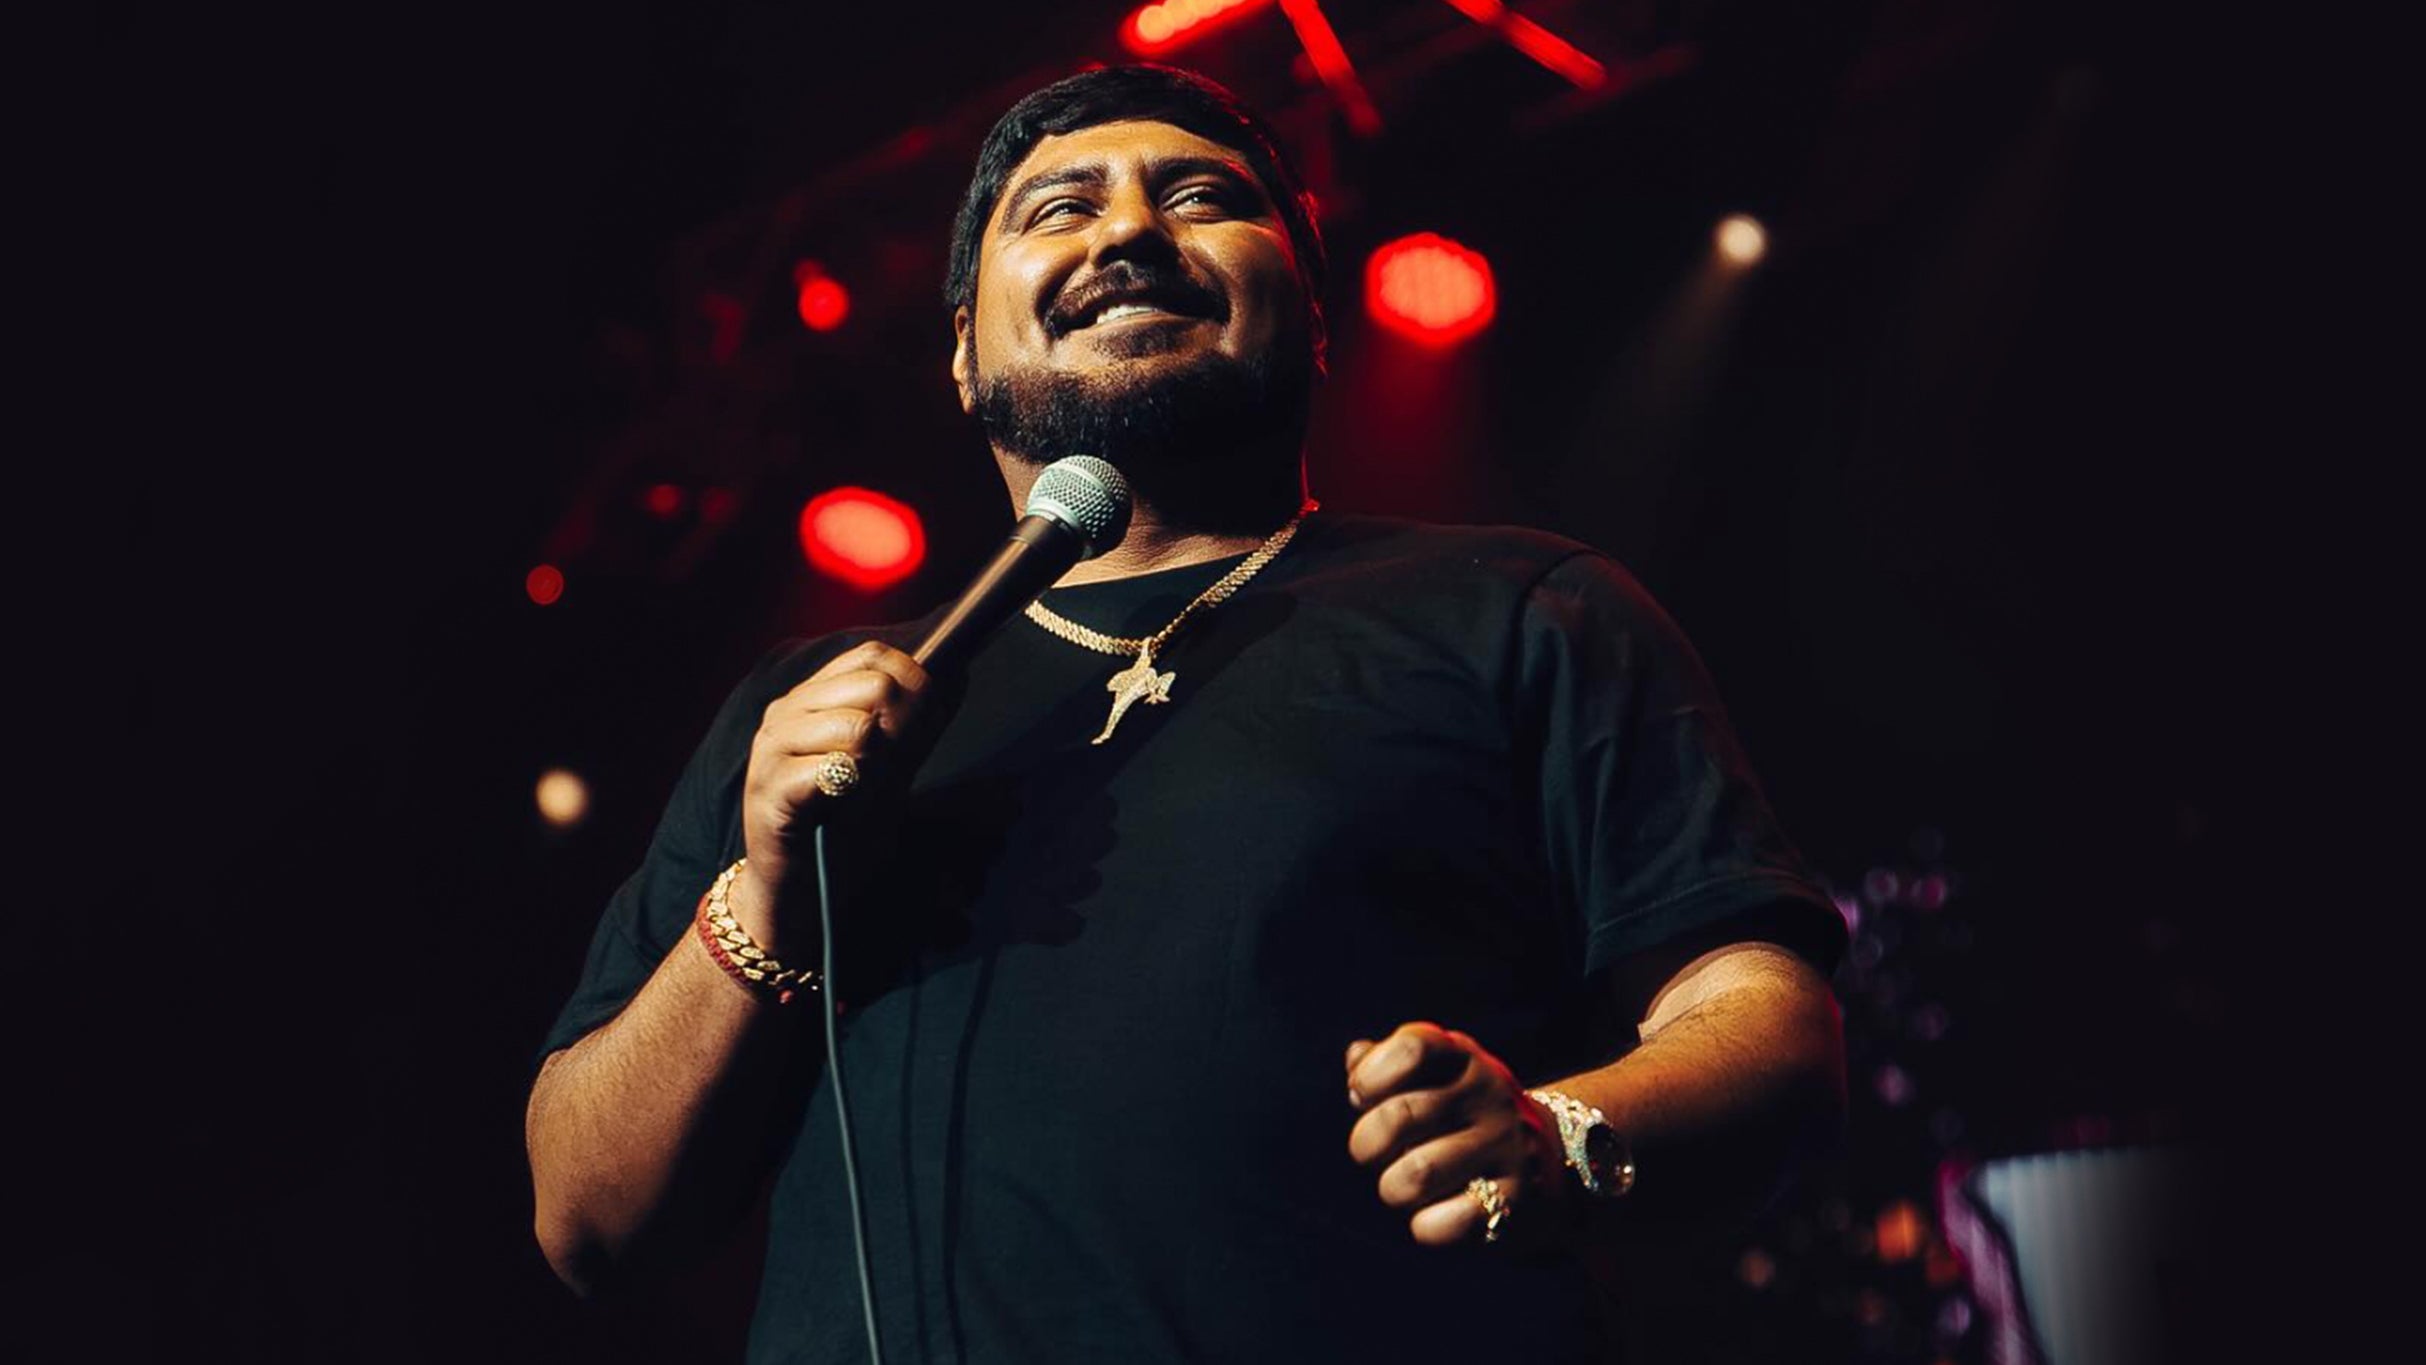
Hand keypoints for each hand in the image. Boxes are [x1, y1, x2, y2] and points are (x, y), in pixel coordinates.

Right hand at [736, 640, 950, 946]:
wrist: (798, 893)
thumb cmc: (841, 827)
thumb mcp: (888, 769)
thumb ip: (915, 725)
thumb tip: (957, 675)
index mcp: (810, 699)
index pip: (873, 655)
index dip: (916, 681)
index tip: (929, 721)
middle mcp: (786, 714)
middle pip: (874, 683)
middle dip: (907, 724)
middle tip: (898, 767)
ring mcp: (772, 750)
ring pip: (858, 724)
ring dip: (879, 762)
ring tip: (862, 790)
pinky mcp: (770, 791)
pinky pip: (834, 769)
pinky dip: (852, 789)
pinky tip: (838, 807)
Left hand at [1345, 1022, 1569, 1248]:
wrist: (1542, 1159)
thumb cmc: (1459, 1114)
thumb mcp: (1431, 1076)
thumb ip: (1387, 1063)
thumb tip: (1356, 1057)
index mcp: (1463, 1058)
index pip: (1412, 1049)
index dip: (1371, 1076)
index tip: (1362, 1096)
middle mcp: (1488, 1096)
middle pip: (1400, 1117)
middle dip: (1365, 1144)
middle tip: (1372, 1154)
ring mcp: (1506, 1145)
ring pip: (1416, 1175)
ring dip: (1393, 1189)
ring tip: (1403, 1187)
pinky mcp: (1515, 1199)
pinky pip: (1444, 1223)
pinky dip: (1424, 1227)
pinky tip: (1433, 1216)